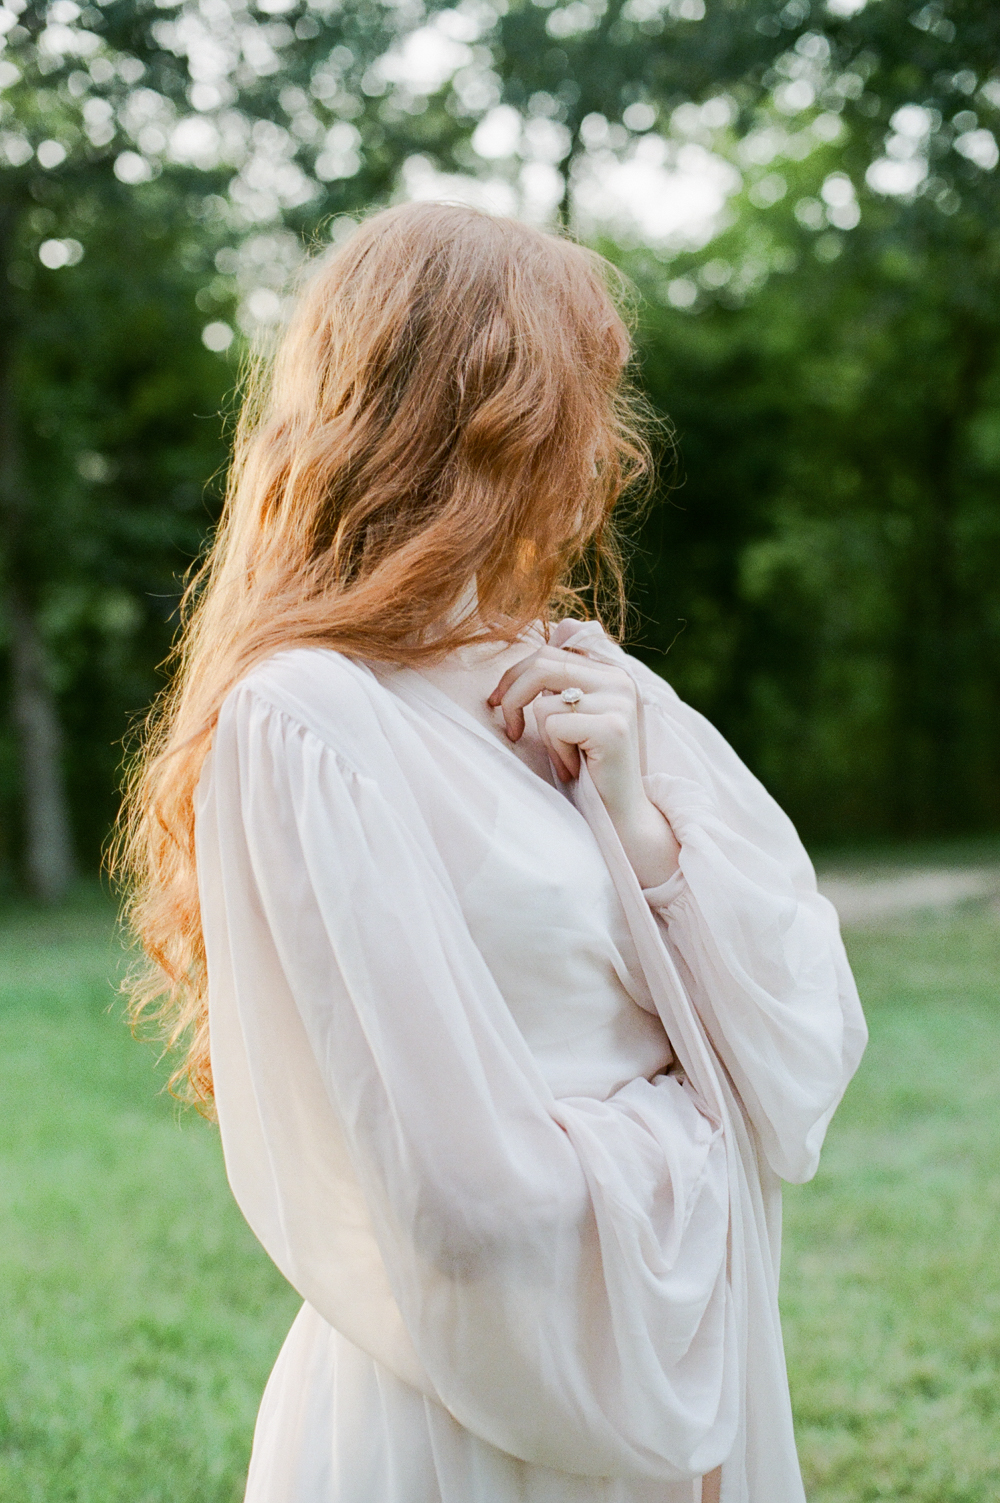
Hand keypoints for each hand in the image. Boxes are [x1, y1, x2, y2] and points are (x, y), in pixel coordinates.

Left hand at [487, 645, 679, 889]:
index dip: (516, 672)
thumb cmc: (589, 767)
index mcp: (610, 672)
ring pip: (544, 703)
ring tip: (564, 759)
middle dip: (513, 698)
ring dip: (544, 740)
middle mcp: (618, 680)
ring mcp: (618, 701)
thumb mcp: (573, 718)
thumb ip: (559, 684)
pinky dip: (556, 754)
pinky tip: (575, 769)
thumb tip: (531, 654)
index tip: (498, 701)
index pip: (550, 650)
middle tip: (511, 730)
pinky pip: (554, 727)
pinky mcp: (612, 727)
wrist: (622, 813)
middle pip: (542, 665)